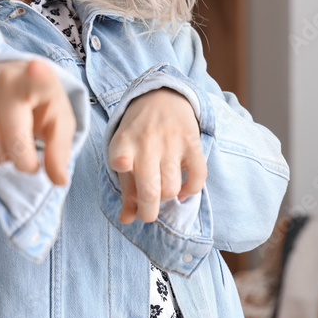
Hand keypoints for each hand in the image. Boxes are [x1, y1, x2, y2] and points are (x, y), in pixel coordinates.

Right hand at [0, 59, 75, 185]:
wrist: (14, 86)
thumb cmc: (42, 106)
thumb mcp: (60, 123)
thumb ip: (60, 151)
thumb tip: (59, 181)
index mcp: (38, 79)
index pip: (36, 75)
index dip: (35, 74)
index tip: (36, 68)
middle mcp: (5, 80)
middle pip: (10, 136)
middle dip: (22, 160)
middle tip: (30, 161)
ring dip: (1, 159)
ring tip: (12, 151)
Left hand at [108, 87, 206, 224]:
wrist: (162, 97)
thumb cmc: (138, 135)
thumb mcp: (124, 154)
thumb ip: (126, 189)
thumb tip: (127, 220)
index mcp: (123, 145)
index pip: (120, 158)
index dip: (122, 163)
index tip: (123, 166)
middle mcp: (147, 143)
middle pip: (150, 191)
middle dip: (148, 212)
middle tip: (148, 213)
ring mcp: (171, 143)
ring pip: (171, 188)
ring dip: (167, 198)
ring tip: (164, 190)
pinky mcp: (192, 143)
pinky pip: (198, 176)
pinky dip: (191, 190)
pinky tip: (183, 190)